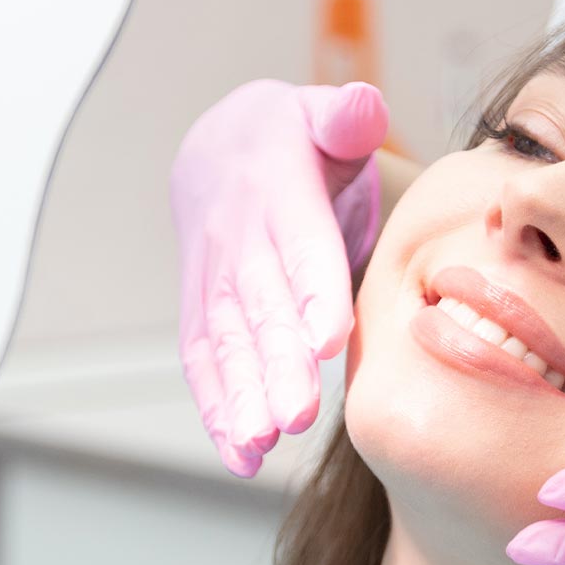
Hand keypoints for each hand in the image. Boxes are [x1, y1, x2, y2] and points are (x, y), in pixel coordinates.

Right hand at [171, 79, 389, 476]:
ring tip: (262, 443)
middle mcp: (239, 242)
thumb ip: (344, 115)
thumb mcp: (321, 113)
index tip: (327, 338)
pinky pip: (205, 363)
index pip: (298, 245)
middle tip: (296, 415)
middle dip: (273, 364)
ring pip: (226, 343)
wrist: (220, 149)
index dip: (310, 289)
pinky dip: (217, 412)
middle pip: (258, 308)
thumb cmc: (294, 141)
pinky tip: (241, 457)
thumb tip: (361, 108)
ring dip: (241, 397)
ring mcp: (215, 281)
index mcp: (277, 193)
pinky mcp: (204, 313)